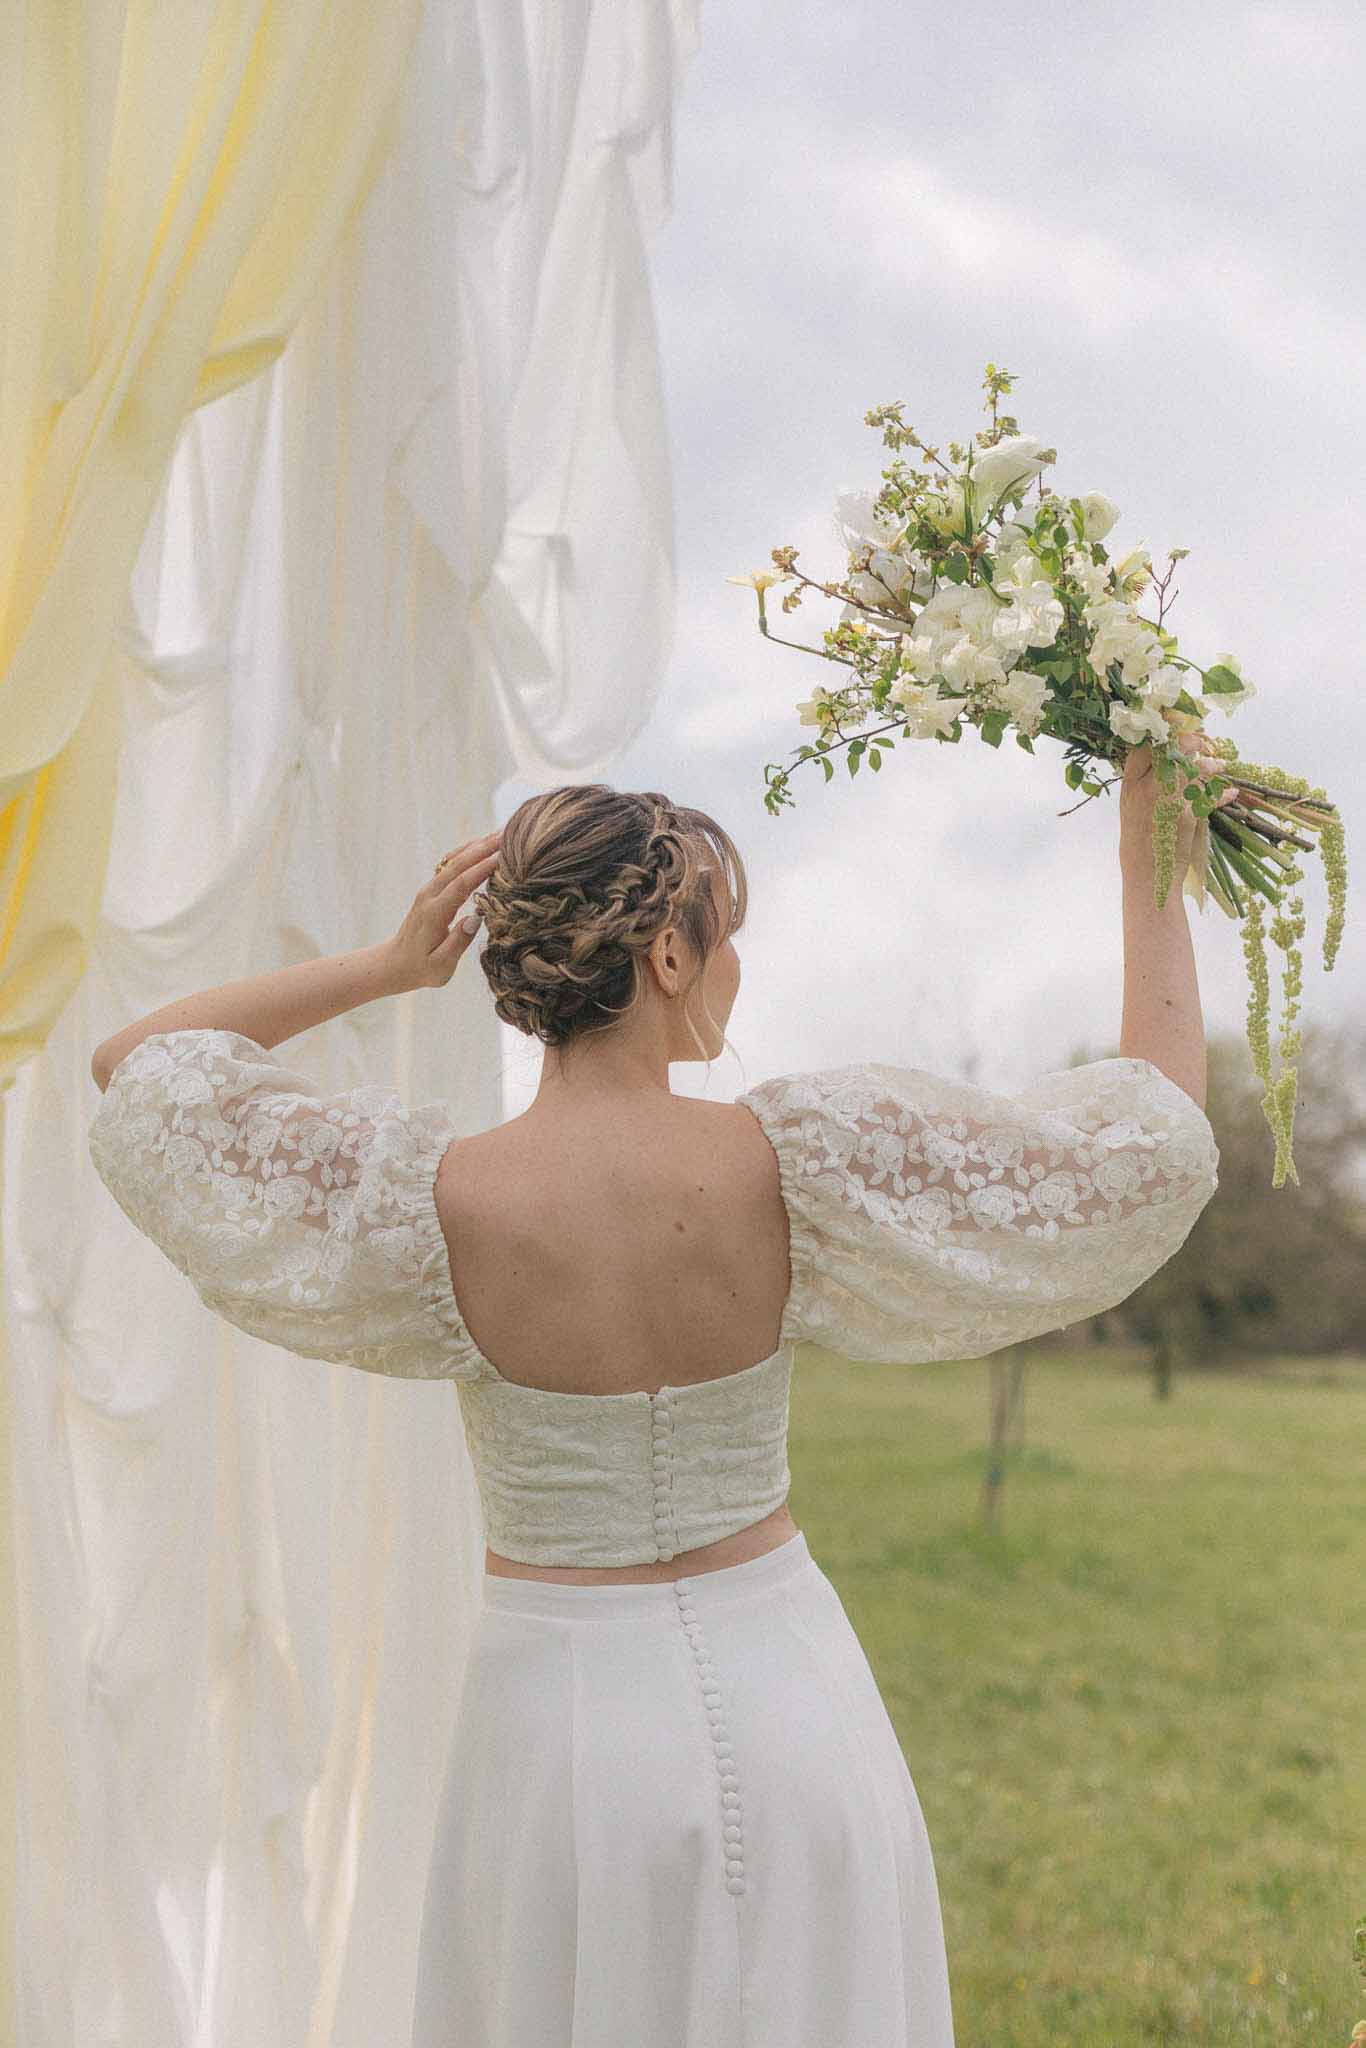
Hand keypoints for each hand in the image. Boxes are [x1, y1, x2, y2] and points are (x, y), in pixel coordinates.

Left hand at [384, 829, 502, 989]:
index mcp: (434, 913)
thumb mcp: (440, 966)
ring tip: (501, 833)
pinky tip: (482, 844)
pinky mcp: (432, 889)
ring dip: (476, 846)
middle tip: (507, 835)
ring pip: (454, 861)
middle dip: (482, 849)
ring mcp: (429, 890)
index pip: (460, 885)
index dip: (481, 869)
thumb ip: (457, 943)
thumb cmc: (421, 969)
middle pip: (457, 865)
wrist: (395, 963)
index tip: (503, 857)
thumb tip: (476, 918)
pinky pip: (451, 865)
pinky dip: (467, 852)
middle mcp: (430, 896)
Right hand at [1120, 731, 1239, 873]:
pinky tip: (1231, 792)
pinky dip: (1223, 794)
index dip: (1163, 730)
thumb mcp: (1132, 807)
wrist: (1147, 874)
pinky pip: (1210, 796)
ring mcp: (1167, 799)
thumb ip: (1145, 783)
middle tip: (1205, 739)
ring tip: (1221, 765)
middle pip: (1172, 750)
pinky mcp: (1187, 814)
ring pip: (1194, 769)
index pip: (1145, 746)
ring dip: (1211, 765)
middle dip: (1192, 740)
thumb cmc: (1138, 842)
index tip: (1178, 721)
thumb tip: (1164, 761)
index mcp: (1131, 784)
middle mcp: (1147, 787)